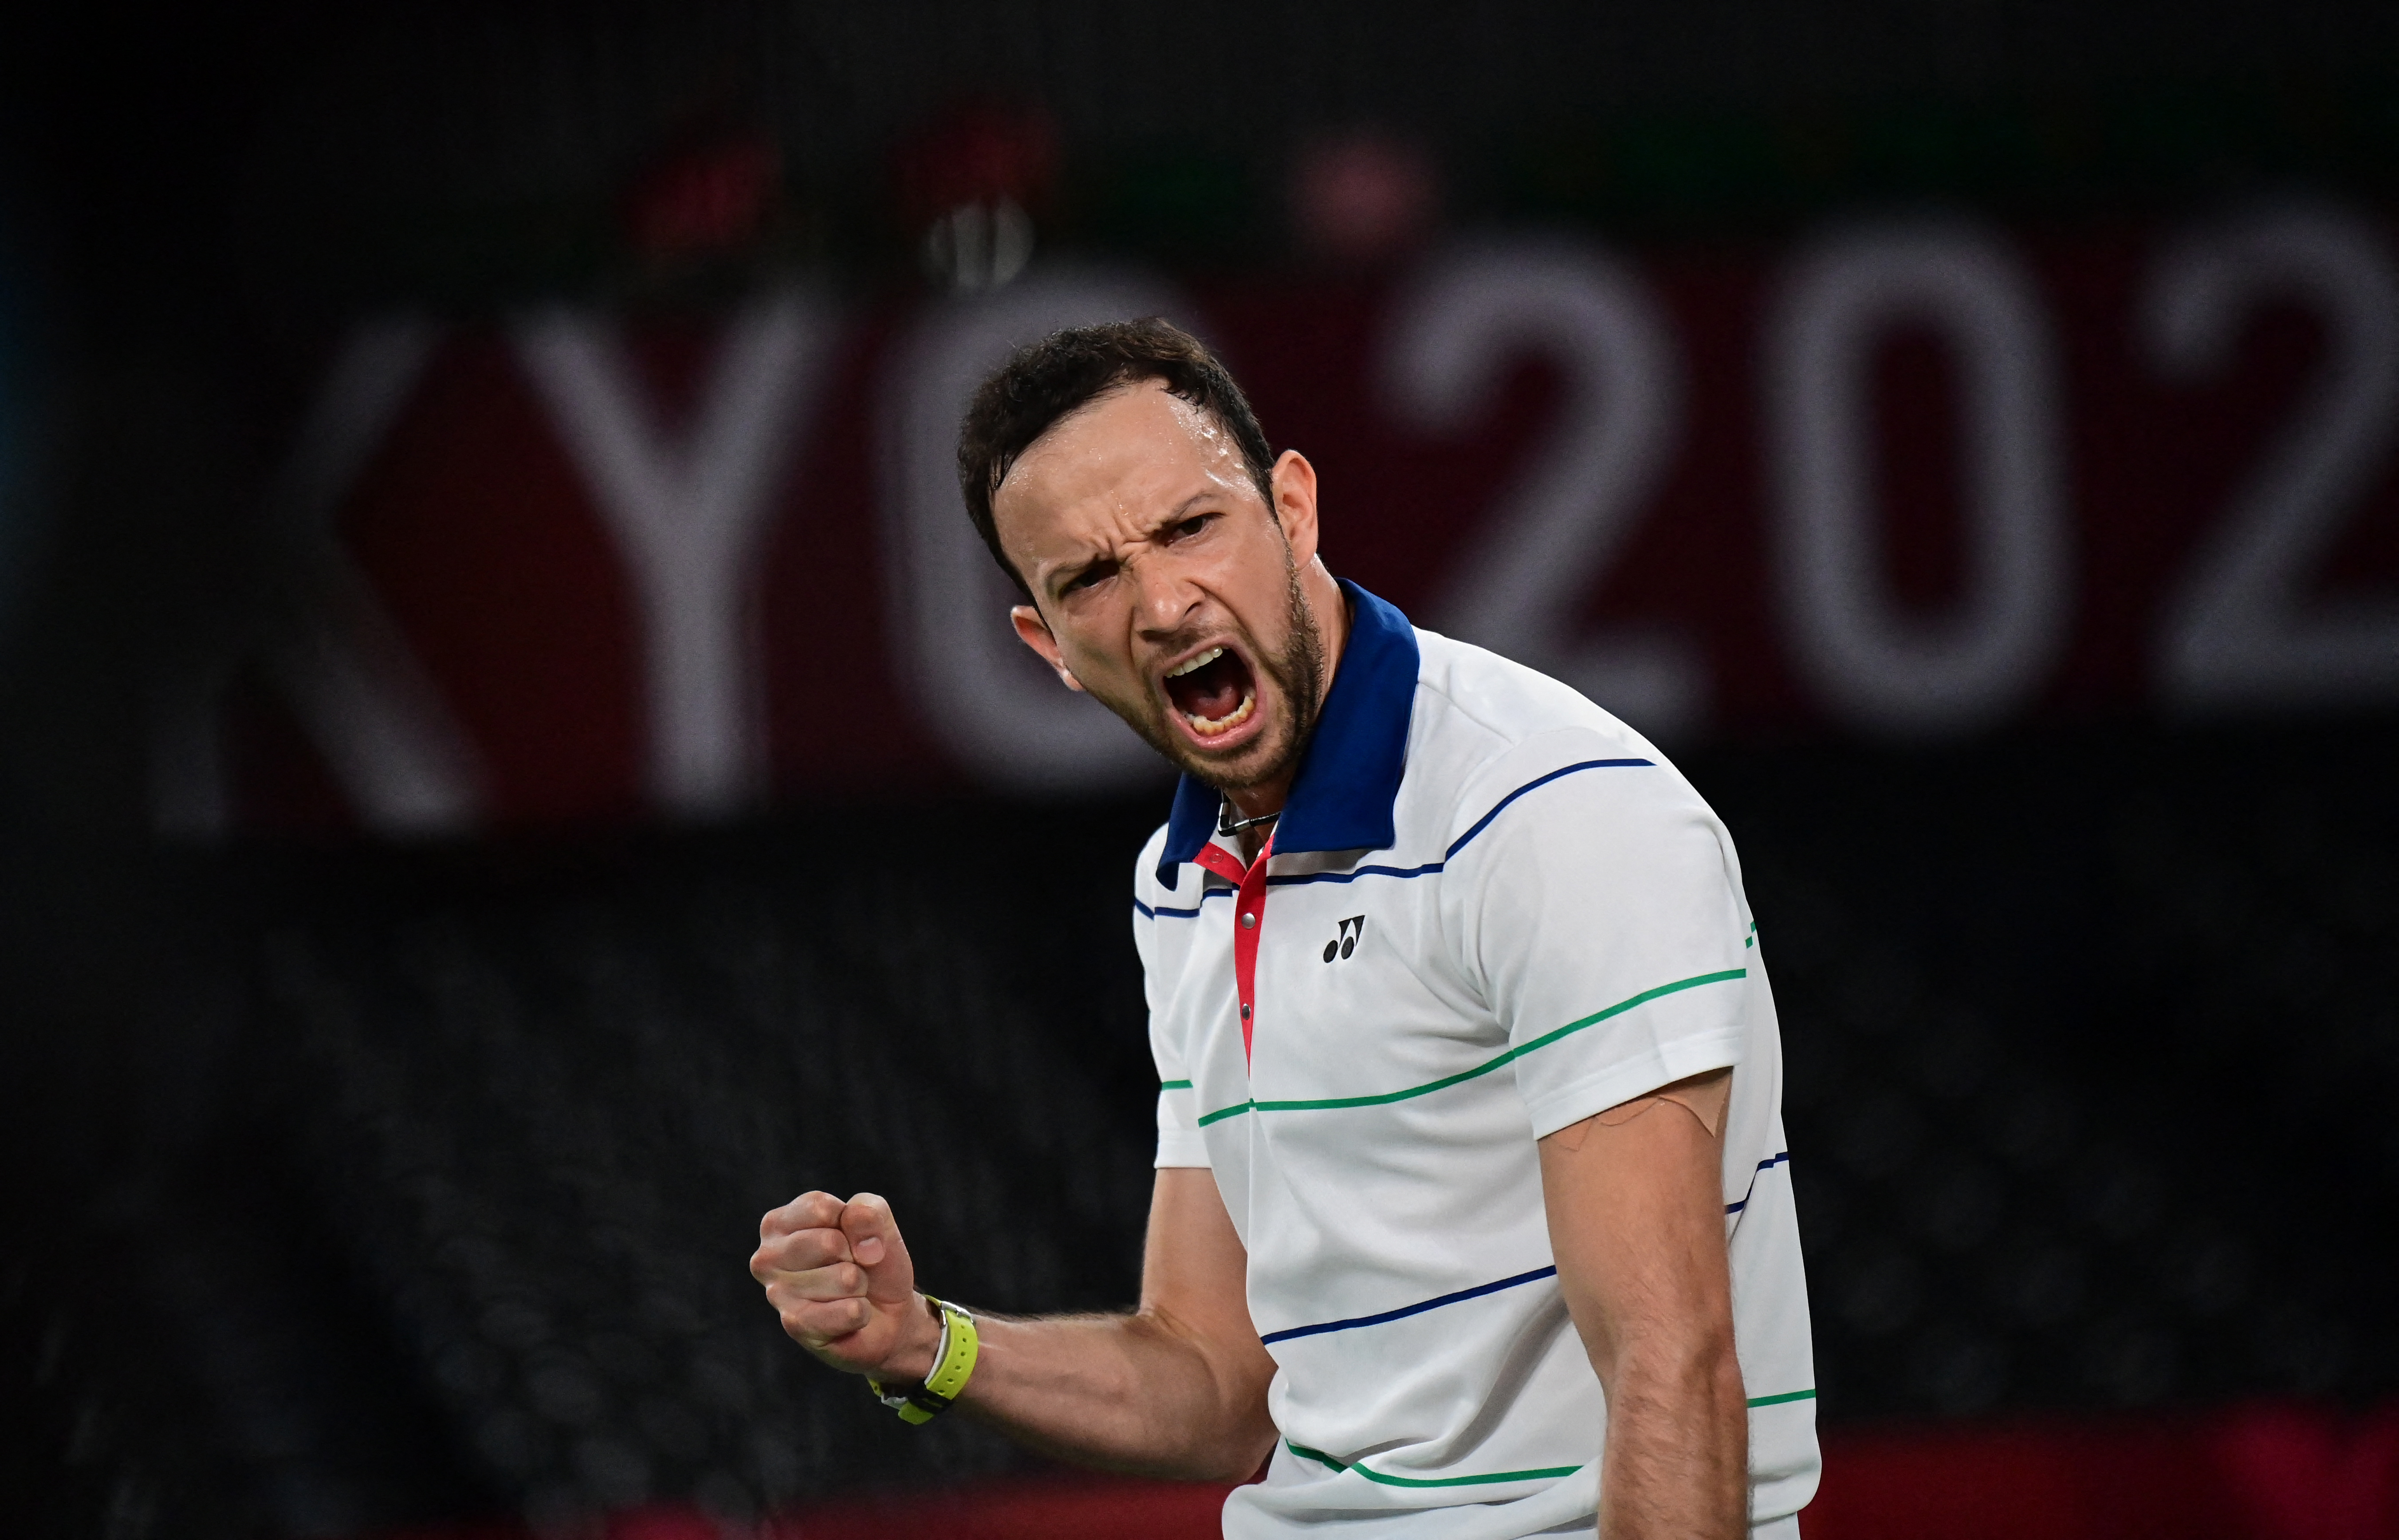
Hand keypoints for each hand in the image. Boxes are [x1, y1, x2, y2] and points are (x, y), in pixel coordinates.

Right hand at [751, 1191, 937, 1380]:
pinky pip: (850, 1311)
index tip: (850, 1237)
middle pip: (830, 1242)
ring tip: (848, 1291)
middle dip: (856, 1256)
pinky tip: (848, 1315)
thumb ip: (869, 1212)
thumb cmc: (871, 1261)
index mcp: (778, 1223)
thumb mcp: (878, 1223)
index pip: (821, 1208)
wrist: (886, 1312)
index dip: (852, 1223)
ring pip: (846, 1278)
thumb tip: (860, 1238)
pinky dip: (861, 1312)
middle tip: (851, 1267)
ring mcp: (777, 1294)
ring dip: (859, 1285)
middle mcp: (767, 1257)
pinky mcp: (797, 1326)